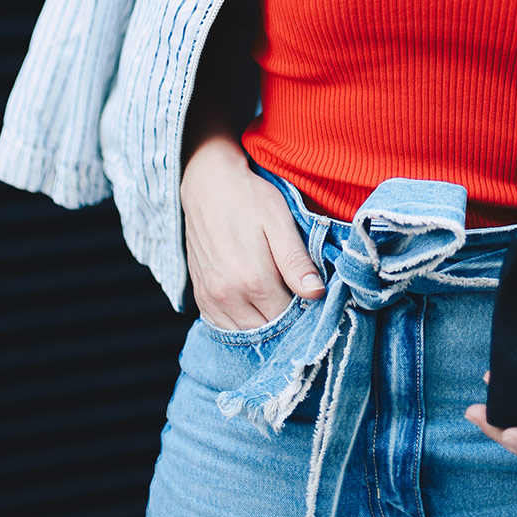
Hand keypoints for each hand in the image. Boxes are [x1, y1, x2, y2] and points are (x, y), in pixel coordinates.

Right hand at [180, 132, 324, 328]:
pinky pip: (222, 326)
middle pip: (266, 331)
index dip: (304, 313)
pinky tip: (254, 305)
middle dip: (284, 322)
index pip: (287, 319)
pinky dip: (241, 323)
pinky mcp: (200, 295)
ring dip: (263, 324)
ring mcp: (210, 298)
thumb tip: (316, 293)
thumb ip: (296, 261)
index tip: (313, 299)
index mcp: (253, 280)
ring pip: (244, 333)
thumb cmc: (249, 197)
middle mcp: (228, 295)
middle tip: (298, 299)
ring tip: (277, 301)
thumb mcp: (279, 221)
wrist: (208, 183)